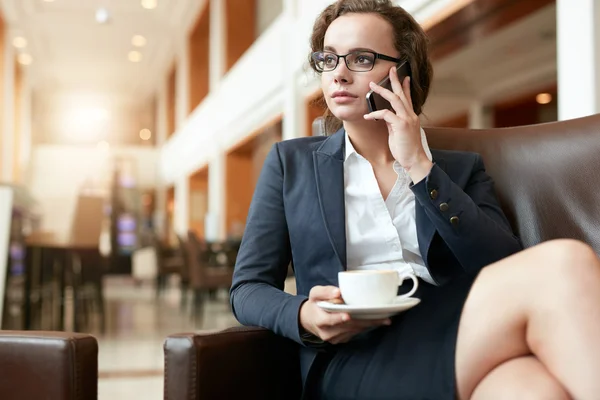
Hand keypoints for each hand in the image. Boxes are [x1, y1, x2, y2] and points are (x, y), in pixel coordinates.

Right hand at [299, 285, 390, 344]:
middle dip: (366, 322)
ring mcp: (334, 339)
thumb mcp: (315, 293)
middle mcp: (327, 332)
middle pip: (348, 326)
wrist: (308, 320)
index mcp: (320, 319)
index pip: (330, 320)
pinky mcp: (340, 340)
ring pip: (354, 331)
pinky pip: (354, 334)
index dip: (340, 318)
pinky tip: (374, 322)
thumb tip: (338, 292)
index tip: (348, 315)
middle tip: (382, 318)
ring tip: (384, 319)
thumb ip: (325, 291)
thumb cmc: (314, 304)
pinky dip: (364, 327)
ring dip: (369, 325)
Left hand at [363, 67, 432, 182]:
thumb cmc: (406, 149)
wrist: (414, 160)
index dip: (405, 87)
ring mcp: (407, 119)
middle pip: (401, 94)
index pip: (408, 98)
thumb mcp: (398, 133)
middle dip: (395, 81)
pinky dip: (375, 113)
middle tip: (390, 69)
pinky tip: (367, 116)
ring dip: (382, 91)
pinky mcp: (401, 125)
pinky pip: (386, 114)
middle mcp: (410, 115)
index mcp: (410, 117)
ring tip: (372, 85)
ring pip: (394, 99)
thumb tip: (386, 117)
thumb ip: (393, 123)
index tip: (404, 77)